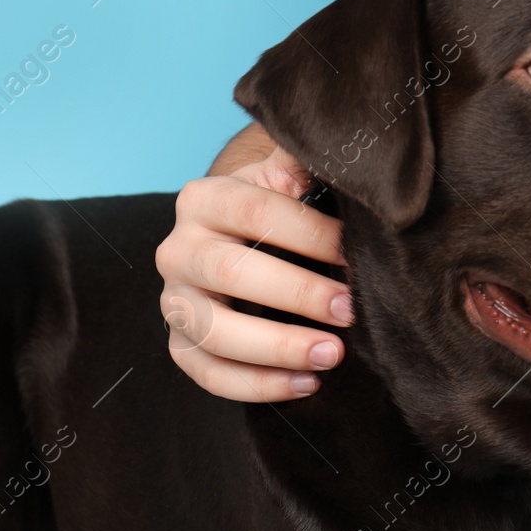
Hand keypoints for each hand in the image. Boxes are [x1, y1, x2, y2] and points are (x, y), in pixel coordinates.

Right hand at [157, 144, 351, 401]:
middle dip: (298, 294)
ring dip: (278, 348)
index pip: (257, 213)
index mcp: (205, 198)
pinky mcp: (180, 343)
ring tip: (334, 355)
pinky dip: (257, 385)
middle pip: (233, 273)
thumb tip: (344, 145)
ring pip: (214, 332)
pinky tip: (308, 383)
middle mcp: (179, 248)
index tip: (356, 252)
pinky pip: (208, 373)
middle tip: (353, 310)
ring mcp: (174, 300)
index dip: (310, 234)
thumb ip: (307, 158)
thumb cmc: (280, 203)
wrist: (238, 235)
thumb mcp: (288, 172)